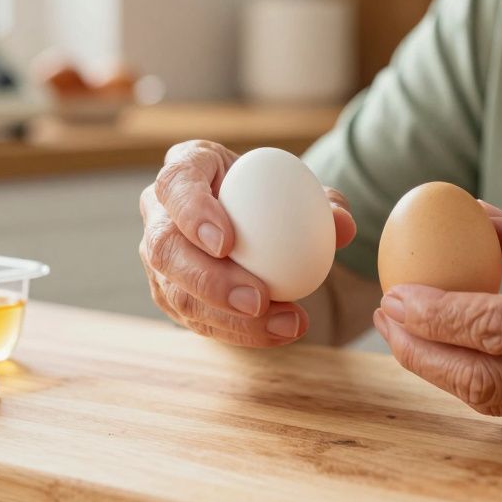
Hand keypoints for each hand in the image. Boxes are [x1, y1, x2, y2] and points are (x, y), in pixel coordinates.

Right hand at [139, 140, 356, 346]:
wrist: (253, 217)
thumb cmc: (273, 193)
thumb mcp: (298, 187)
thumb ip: (323, 202)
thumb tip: (341, 225)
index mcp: (185, 168)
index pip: (175, 184)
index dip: (193, 213)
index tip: (226, 243)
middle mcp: (160, 212)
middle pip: (165, 248)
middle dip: (209, 280)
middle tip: (257, 300)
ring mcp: (159, 257)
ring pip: (176, 292)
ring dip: (229, 317)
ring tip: (283, 323)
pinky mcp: (169, 292)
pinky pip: (196, 319)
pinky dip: (239, 331)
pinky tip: (279, 332)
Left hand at [373, 204, 501, 430]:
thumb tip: (472, 213)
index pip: (498, 327)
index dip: (435, 315)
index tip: (395, 292)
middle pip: (485, 381)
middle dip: (420, 355)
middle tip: (386, 317)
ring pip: (498, 403)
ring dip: (441, 373)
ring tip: (406, 333)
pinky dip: (479, 380)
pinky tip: (454, 351)